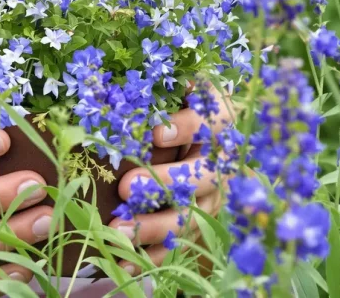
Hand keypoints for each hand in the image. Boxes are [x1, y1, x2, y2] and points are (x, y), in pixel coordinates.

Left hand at [112, 84, 234, 274]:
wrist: (199, 128)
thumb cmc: (175, 98)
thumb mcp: (173, 83)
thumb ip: (158, 83)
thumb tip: (122, 80)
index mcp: (218, 117)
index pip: (211, 122)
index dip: (188, 128)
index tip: (157, 132)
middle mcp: (222, 158)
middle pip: (202, 175)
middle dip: (165, 183)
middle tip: (128, 187)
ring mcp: (214, 192)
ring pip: (192, 214)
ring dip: (154, 225)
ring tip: (117, 230)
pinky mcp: (201, 218)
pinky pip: (181, 240)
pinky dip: (153, 251)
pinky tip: (125, 258)